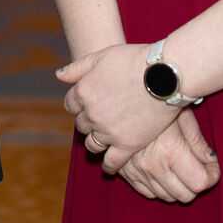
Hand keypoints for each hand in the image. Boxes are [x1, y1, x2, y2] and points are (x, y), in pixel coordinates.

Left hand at [59, 43, 179, 172]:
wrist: (163, 76)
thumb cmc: (133, 60)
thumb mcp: (101, 56)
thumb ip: (78, 68)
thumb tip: (58, 76)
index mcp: (83, 92)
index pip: (70, 104)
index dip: (78, 103)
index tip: (87, 103)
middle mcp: (92, 115)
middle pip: (81, 124)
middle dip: (87, 120)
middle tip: (99, 118)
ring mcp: (108, 132)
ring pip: (92, 144)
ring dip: (95, 141)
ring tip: (103, 139)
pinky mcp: (127, 146)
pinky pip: (111, 162)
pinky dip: (108, 165)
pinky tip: (109, 165)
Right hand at [117, 108, 219, 201]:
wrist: (119, 94)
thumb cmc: (155, 98)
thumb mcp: (181, 114)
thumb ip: (197, 141)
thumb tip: (210, 160)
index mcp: (170, 150)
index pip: (200, 182)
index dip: (212, 175)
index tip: (212, 165)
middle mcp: (153, 165)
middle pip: (185, 195)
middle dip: (196, 182)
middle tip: (197, 165)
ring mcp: (137, 171)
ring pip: (167, 197)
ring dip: (177, 186)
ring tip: (179, 166)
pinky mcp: (125, 172)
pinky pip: (148, 193)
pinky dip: (158, 187)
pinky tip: (162, 169)